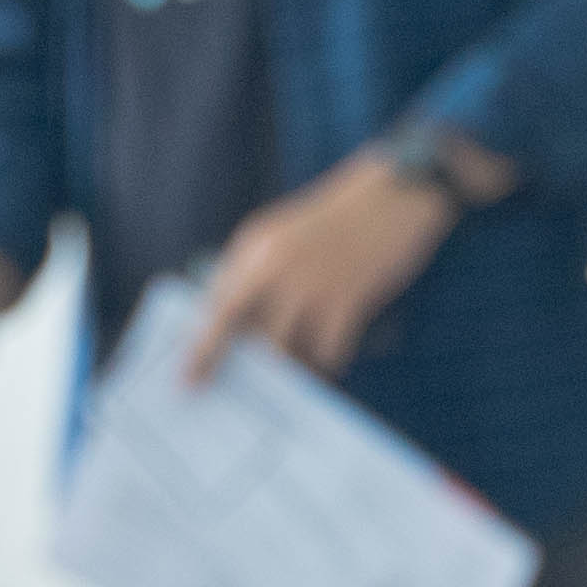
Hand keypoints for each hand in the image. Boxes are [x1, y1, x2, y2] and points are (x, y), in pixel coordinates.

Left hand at [189, 146, 464, 381]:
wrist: (397, 192)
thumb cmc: (342, 219)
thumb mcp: (285, 234)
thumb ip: (259, 273)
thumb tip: (238, 330)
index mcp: (254, 247)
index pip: (216, 307)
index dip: (201, 349)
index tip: (189, 381)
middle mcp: (273, 266)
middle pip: (246, 338)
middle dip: (246, 370)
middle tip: (247, 394)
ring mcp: (309, 284)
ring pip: (285, 352)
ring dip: (294, 367)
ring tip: (306, 365)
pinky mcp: (346, 300)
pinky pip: (326, 354)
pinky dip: (330, 360)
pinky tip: (337, 349)